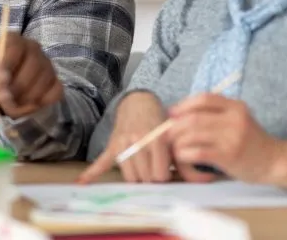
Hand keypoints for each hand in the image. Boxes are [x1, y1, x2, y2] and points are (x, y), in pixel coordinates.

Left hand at [0, 33, 62, 118]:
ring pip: (43, 82)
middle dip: (17, 87)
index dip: (8, 65)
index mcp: (13, 40)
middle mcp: (34, 48)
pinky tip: (27, 105)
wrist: (7, 86)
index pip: (14, 47)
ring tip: (12, 106)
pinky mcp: (56, 81)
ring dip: (26, 99)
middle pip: (32, 65)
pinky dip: (41, 103)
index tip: (0, 82)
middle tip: (4, 101)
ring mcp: (48, 64)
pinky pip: (54, 93)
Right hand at [79, 92, 215, 183]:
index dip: (164, 176)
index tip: (166, 171)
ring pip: (129, 176)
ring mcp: (122, 143)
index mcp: (157, 139)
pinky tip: (82, 182)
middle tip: (154, 171)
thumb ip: (185, 158)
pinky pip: (101, 161)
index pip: (160, 175)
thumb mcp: (175, 137)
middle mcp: (138, 141)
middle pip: (144, 178)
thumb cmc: (160, 122)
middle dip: (151, 179)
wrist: (138, 103)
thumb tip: (205, 178)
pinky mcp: (112, 145)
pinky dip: (92, 173)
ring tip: (142, 170)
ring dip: (137, 178)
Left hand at [167, 94, 286, 188]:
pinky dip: (184, 156)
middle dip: (174, 127)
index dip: (183, 105)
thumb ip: (214, 113)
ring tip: (177, 149)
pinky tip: (186, 159)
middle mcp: (234, 119)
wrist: (275, 162)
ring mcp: (232, 138)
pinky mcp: (228, 156)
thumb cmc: (249, 141)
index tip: (172, 114)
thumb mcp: (237, 119)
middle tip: (168, 135)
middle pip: (192, 118)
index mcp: (236, 106)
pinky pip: (195, 152)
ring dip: (177, 143)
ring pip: (191, 135)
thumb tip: (176, 114)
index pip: (204, 98)